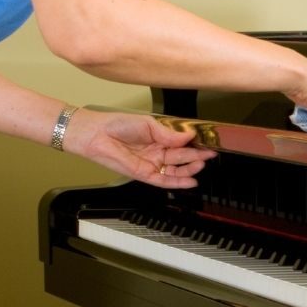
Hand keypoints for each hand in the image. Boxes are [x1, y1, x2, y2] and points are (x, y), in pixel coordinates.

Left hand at [63, 108, 216, 187]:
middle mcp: (157, 152)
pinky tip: (190, 181)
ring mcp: (151, 164)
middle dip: (196, 157)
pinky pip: (163, 180)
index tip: (208, 143)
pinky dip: (177, 182)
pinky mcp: (143, 174)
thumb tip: (188, 136)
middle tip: (208, 155)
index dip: (195, 145)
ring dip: (189, 170)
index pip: (181, 144)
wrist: (97, 134)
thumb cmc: (117, 124)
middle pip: (181, 158)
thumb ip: (168, 133)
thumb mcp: (148, 124)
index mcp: (159, 138)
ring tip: (201, 165)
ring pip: (175, 171)